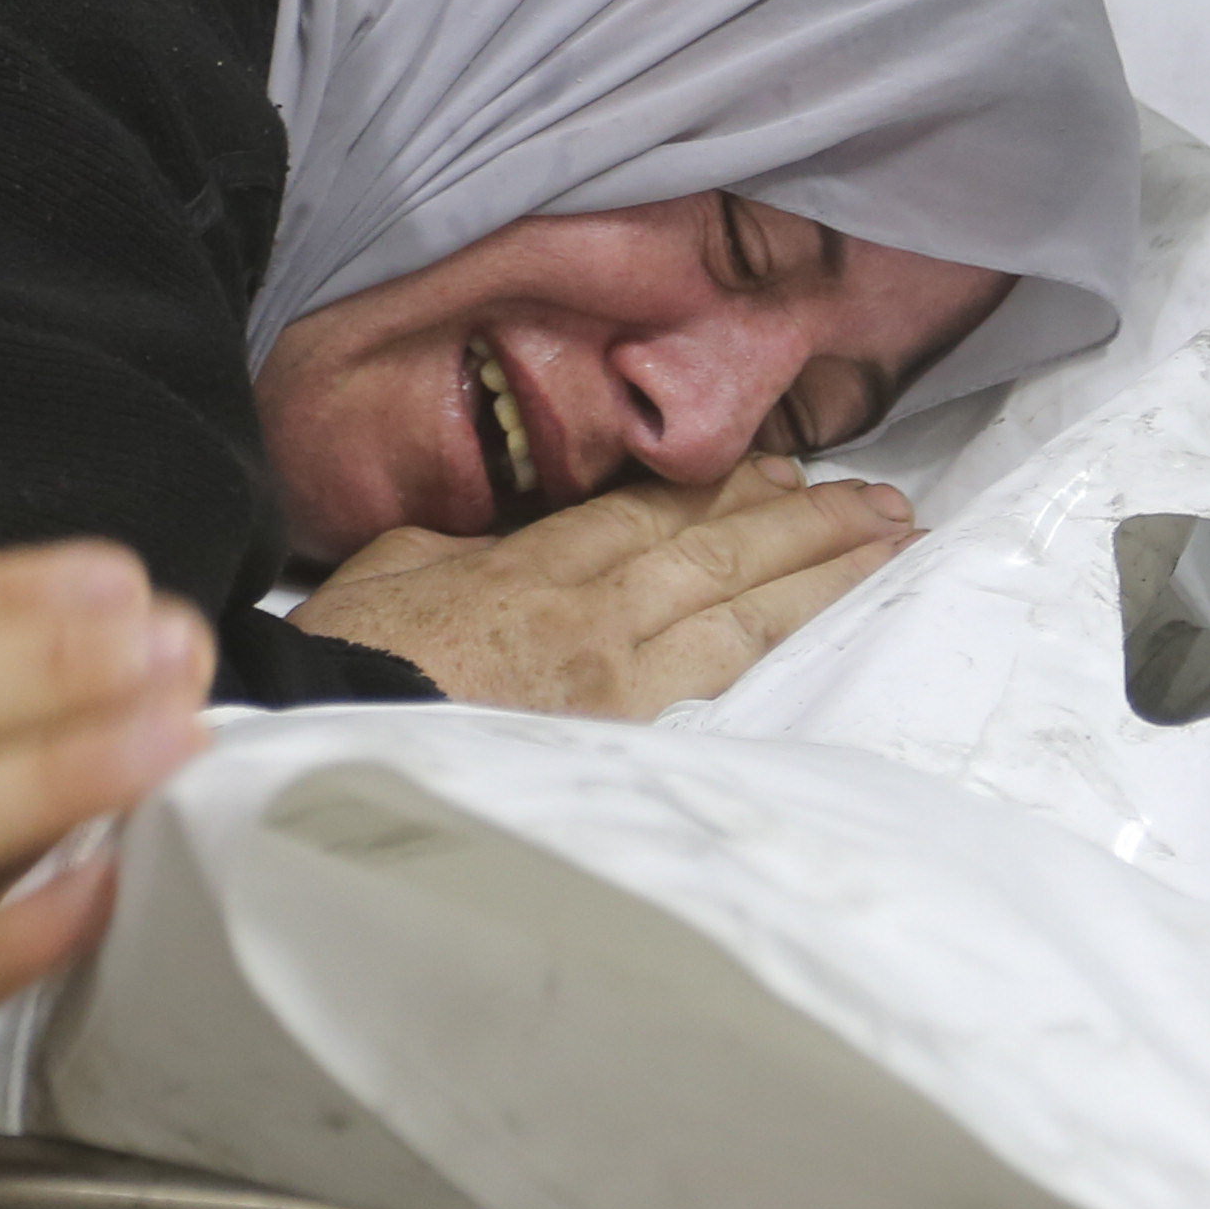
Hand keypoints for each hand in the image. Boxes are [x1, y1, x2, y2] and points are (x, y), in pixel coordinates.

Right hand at [289, 460, 917, 717]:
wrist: (319, 738)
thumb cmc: (345, 661)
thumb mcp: (392, 567)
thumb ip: (466, 547)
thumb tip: (504, 543)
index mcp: (536, 562)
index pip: (654, 511)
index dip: (729, 487)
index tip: (788, 470)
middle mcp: (592, 610)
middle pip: (720, 550)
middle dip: (809, 522)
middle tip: (885, 505)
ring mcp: (612, 676)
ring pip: (740, 611)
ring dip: (822, 575)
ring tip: (890, 548)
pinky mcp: (619, 736)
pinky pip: (716, 680)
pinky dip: (777, 647)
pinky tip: (825, 631)